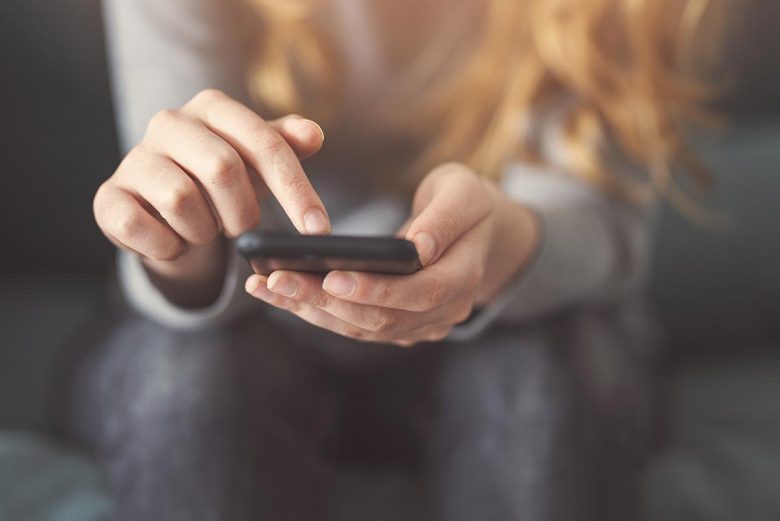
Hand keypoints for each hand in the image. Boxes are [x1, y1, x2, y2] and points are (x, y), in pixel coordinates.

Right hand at [93, 89, 330, 304]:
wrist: (163, 208)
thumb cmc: (220, 179)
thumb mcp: (258, 161)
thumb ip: (286, 146)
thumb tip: (314, 134)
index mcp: (212, 106)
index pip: (265, 145)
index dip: (296, 190)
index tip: (319, 230)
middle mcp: (169, 122)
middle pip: (222, 170)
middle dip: (243, 212)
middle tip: (241, 227)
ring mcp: (134, 159)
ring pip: (182, 200)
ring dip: (204, 230)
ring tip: (203, 228)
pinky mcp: (108, 197)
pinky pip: (142, 228)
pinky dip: (169, 247)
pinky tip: (173, 242)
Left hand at [246, 163, 537, 345]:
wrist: (473, 231)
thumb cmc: (467, 204)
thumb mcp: (464, 194)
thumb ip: (444, 219)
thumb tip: (417, 247)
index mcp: (463, 279)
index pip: (419, 294)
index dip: (375, 290)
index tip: (332, 277)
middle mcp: (441, 313)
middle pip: (380, 318)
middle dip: (325, 301)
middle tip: (277, 281)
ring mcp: (417, 325)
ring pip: (360, 327)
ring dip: (311, 310)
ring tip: (265, 287)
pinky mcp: (394, 324)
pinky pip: (352, 324)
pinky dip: (315, 311)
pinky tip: (279, 293)